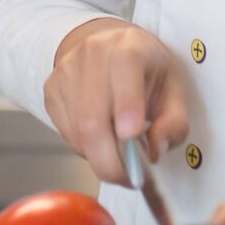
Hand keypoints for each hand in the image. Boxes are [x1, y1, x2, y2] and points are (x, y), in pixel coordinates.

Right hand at [42, 18, 188, 186]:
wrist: (106, 46)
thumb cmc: (144, 70)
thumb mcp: (174, 88)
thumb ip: (174, 121)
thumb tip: (156, 149)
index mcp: (129, 46)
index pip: (124, 68)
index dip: (127, 104)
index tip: (132, 135)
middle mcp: (92, 54)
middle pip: (92, 116)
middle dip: (111, 159)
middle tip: (130, 179)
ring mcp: (66, 73)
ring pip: (77, 131)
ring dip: (100, 157)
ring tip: (121, 157)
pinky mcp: (51, 92)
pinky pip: (67, 134)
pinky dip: (86, 149)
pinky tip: (102, 140)